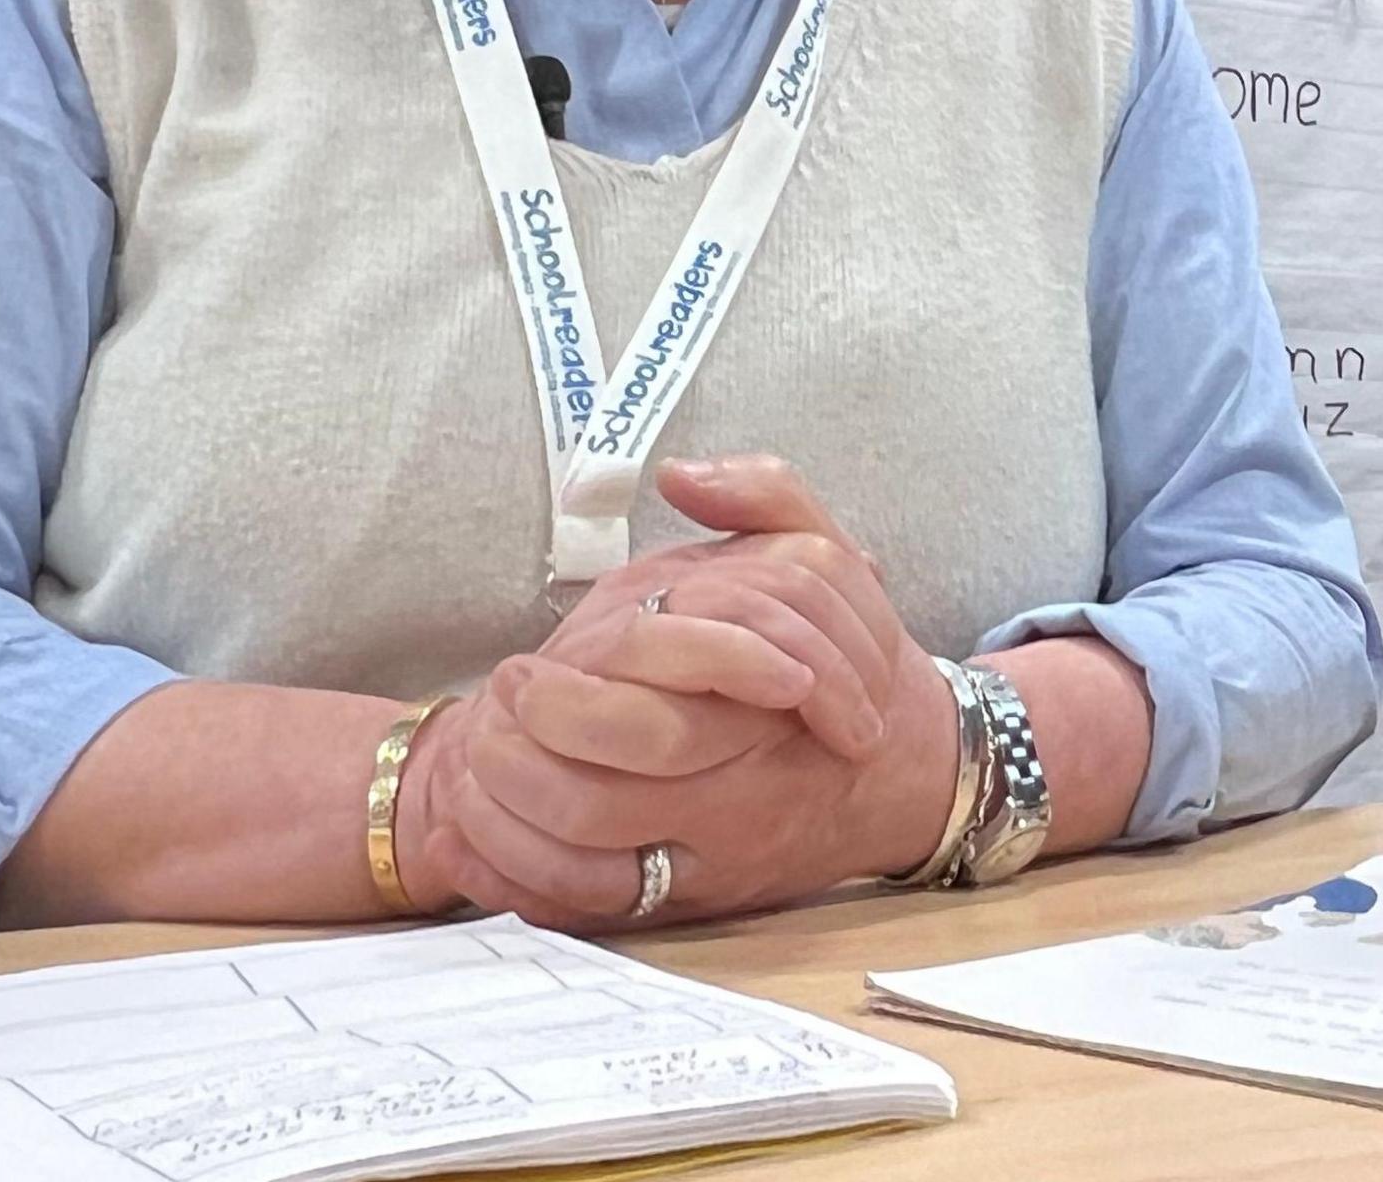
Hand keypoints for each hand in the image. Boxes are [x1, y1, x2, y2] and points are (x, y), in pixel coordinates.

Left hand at [430, 457, 964, 927]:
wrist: (910, 779)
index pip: (653, 721)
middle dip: (519, 758)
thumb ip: (766, 498)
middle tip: (486, 714)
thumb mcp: (828, 561)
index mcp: (767, 719)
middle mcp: (739, 803)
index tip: (518, 669)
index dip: (564, 699)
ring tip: (472, 763)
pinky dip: (519, 880)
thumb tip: (684, 472)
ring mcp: (712, 860)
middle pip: (601, 800)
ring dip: (504, 819)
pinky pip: (589, 909)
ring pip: (583, 862)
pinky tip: (472, 838)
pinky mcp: (687, 903)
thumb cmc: (853, 668)